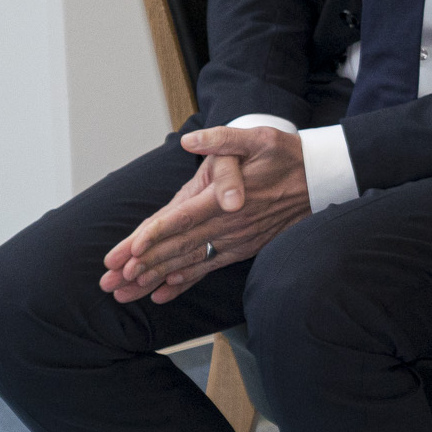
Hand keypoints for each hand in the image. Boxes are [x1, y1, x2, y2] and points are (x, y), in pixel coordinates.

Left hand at [98, 126, 309, 304]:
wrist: (322, 179)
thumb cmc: (286, 155)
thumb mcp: (258, 138)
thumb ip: (223, 139)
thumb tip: (191, 142)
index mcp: (224, 199)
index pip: (182, 219)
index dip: (155, 235)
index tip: (130, 252)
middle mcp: (229, 225)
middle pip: (177, 247)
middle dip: (141, 266)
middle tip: (110, 282)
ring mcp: (236, 240)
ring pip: (189, 262)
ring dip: (155, 278)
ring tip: (124, 293)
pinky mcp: (244, 248)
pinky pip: (209, 267)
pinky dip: (185, 281)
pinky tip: (162, 292)